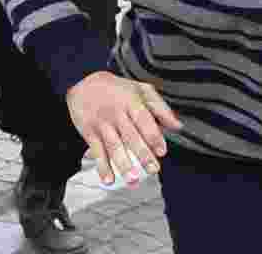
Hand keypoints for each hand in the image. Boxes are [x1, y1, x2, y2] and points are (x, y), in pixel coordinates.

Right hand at [66, 71, 182, 185]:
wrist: (83, 82)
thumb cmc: (118, 88)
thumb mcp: (142, 90)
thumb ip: (161, 108)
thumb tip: (178, 126)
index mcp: (132, 102)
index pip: (145, 121)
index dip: (154, 137)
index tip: (162, 152)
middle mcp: (117, 114)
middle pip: (131, 137)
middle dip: (142, 155)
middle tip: (153, 170)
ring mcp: (102, 125)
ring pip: (114, 147)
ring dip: (124, 165)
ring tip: (134, 180)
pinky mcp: (89, 133)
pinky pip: (97, 152)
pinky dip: (102, 167)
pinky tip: (109, 180)